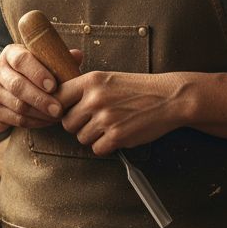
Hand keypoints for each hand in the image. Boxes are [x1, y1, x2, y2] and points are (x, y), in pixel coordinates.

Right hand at [0, 44, 81, 130]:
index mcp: (10, 53)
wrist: (2, 86)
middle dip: (41, 99)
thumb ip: (57, 58)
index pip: (20, 60)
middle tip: (59, 109)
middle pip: (17, 86)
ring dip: (40, 113)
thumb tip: (78, 55)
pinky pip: (16, 119)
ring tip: (57, 116)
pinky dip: (35, 122)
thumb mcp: (40, 60)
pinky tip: (48, 121)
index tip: (53, 86)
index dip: (37, 73)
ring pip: (17, 105)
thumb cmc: (30, 70)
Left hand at [57, 70, 186, 154]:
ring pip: (81, 138)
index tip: (67, 111)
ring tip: (108, 126)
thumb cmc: (137, 88)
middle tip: (93, 121)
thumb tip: (59, 102)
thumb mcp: (107, 78)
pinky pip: (97, 149)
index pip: (57, 97)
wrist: (168, 98)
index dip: (60, 107)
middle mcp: (95, 99)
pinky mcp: (117, 136)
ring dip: (92, 137)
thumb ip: (85, 88)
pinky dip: (105, 146)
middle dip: (78, 125)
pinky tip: (116, 135)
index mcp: (90, 81)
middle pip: (67, 122)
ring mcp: (106, 118)